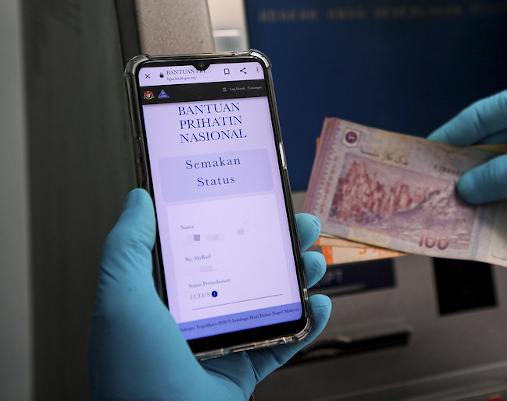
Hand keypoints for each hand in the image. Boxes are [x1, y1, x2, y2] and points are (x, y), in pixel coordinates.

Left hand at [89, 188, 331, 399]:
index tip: (250, 192)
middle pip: (243, 269)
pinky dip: (310, 325)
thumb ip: (127, 248)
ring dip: (300, 279)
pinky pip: (285, 344)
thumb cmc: (135, 376)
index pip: (197, 246)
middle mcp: (192, 320)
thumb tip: (139, 199)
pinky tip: (324, 304)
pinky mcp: (245, 374)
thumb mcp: (121, 302)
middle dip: (276, 243)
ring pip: (270, 302)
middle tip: (300, 222)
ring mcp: (221, 347)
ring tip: (317, 260)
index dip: (225, 218)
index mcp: (159, 300)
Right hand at [428, 72, 506, 203]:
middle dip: (469, 162)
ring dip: (490, 179)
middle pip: (494, 136)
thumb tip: (463, 189)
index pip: (482, 113)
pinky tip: (494, 206)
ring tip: (462, 200)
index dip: (452, 135)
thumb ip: (499, 176)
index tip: (428, 155)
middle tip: (440, 184)